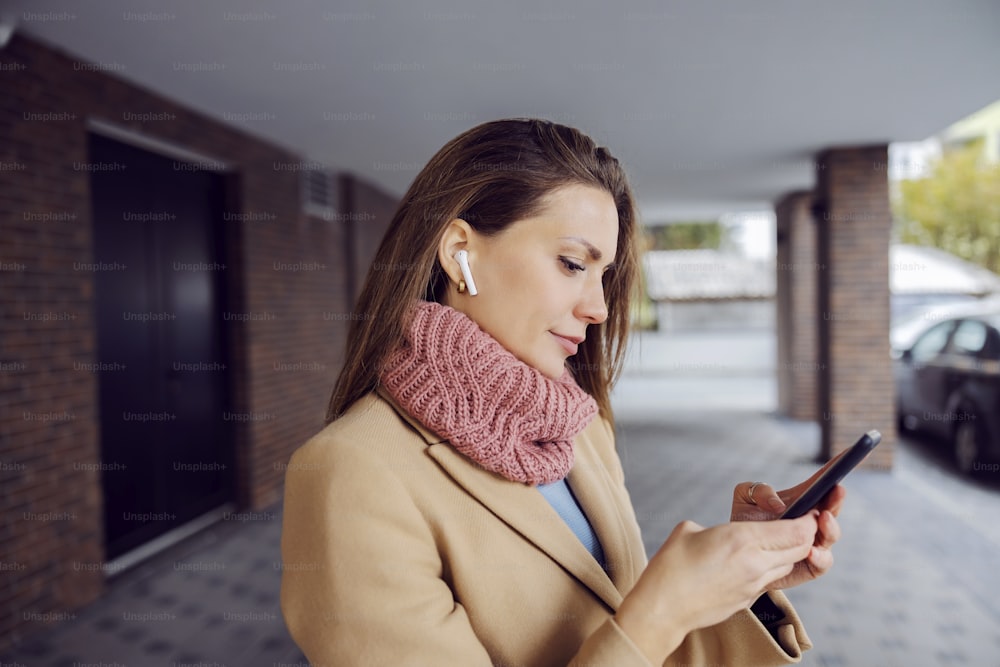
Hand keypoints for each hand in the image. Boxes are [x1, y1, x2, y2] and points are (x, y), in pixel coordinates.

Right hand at [615, 514, 817, 664]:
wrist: (662, 608)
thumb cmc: (670, 567)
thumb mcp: (689, 529)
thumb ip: (717, 528)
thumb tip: (725, 534)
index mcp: (742, 540)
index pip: (797, 531)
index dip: (808, 520)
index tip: (807, 512)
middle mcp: (755, 563)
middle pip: (801, 549)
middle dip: (805, 535)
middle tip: (799, 523)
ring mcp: (753, 585)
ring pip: (788, 565)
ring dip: (788, 552)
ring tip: (775, 541)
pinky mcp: (748, 600)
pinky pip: (770, 579)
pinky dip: (770, 568)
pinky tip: (753, 561)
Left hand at [730, 461, 848, 589]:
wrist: (739, 556)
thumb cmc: (745, 523)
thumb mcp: (745, 498)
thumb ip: (758, 490)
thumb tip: (778, 504)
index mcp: (802, 500)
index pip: (823, 482)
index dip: (836, 468)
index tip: (848, 454)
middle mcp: (812, 520)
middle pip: (832, 508)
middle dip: (836, 498)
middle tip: (836, 490)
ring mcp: (814, 542)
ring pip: (831, 534)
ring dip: (831, 527)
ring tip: (822, 519)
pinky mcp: (810, 565)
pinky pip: (822, 562)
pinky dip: (820, 557)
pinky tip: (810, 551)